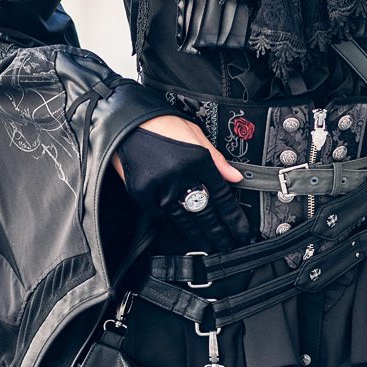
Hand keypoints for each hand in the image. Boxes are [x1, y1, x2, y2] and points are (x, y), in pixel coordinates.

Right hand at [115, 118, 249, 253]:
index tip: (241, 230)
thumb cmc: (161, 123)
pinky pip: (161, 216)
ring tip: (208, 245)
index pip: (222, 195)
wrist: (126, 121)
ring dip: (197, 235)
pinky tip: (181, 234)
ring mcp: (160, 185)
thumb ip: (216, 158)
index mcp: (197, 159)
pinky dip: (172, 227)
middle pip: (205, 212)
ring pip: (184, 218)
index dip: (233, 217)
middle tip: (226, 244)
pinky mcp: (141, 192)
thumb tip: (235, 176)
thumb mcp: (194, 133)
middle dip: (218, 232)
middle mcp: (181, 174)